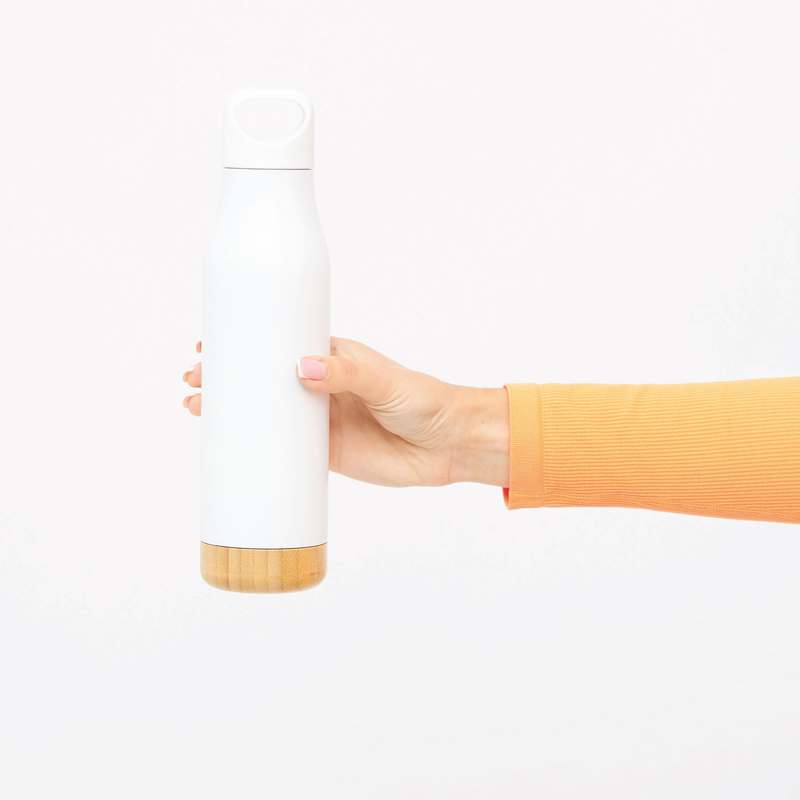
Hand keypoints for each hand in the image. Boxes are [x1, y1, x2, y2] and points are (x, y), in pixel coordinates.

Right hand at [182, 337, 507, 486]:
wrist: (447, 445)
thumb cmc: (422, 400)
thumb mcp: (384, 381)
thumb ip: (346, 374)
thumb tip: (302, 367)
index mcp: (332, 358)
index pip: (279, 345)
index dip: (245, 344)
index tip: (210, 343)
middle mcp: (320, 386)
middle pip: (264, 379)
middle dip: (228, 377)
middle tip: (194, 380)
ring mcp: (320, 421)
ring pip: (267, 414)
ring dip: (234, 412)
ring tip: (197, 409)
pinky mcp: (326, 454)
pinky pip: (284, 451)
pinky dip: (257, 449)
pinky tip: (230, 448)